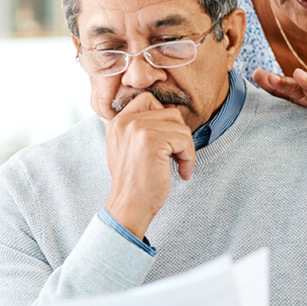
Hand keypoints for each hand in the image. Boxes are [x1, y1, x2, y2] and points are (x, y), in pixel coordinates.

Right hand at [101, 91, 195, 238]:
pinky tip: (182, 172)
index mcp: (118, 121)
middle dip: (178, 135)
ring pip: (180, 125)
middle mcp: (125, 121)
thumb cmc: (134, 182)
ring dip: (185, 147)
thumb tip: (167, 113)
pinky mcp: (152, 140)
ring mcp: (138, 128)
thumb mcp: (127, 148)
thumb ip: (138, 128)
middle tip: (175, 156)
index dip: (164, 118)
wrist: (129, 206)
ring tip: (179, 165)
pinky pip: (184, 139)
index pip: (148, 99)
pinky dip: (189, 157)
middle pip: (169, 112)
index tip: (166, 143)